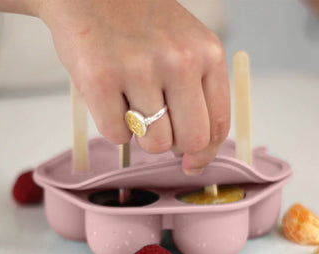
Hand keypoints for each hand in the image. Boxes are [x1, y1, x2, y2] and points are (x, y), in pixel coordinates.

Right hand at [39, 0, 230, 174]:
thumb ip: (198, 93)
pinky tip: (109, 97)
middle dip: (174, 146)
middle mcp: (180, 61)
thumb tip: (196, 157)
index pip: (218, 124)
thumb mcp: (184, 46)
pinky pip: (117, 136)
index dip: (205, 153)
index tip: (192, 163)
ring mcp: (140, 69)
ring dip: (141, 135)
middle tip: (157, 129)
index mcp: (208, 53)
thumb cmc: (137, 25)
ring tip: (130, 103)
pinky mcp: (100, 79)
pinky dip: (112, 125)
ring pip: (155, 144)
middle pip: (191, 141)